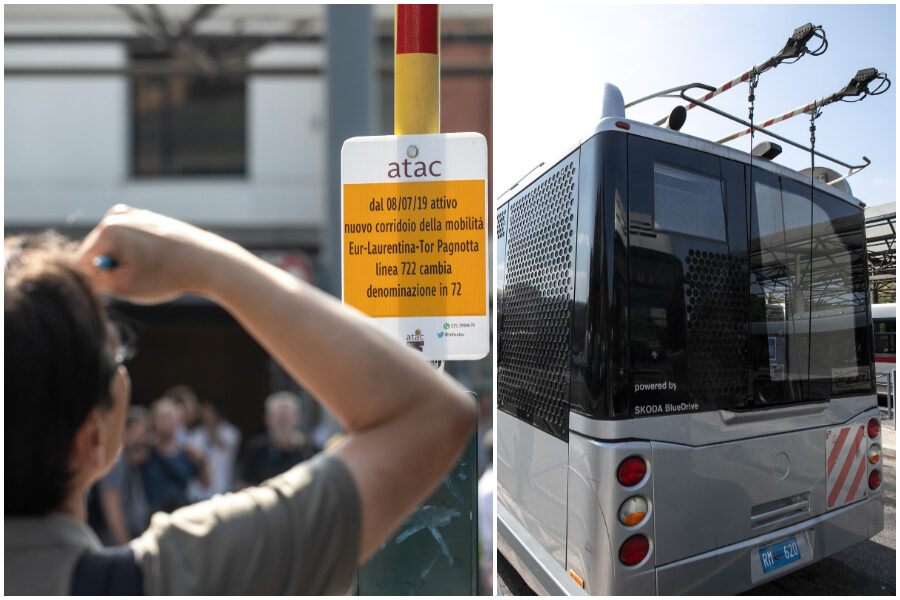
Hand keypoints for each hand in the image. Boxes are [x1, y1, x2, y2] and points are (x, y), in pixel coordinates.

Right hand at [75, 205, 233, 303]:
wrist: (209, 262)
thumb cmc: (169, 276)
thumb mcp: (125, 287)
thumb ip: (96, 281)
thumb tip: (83, 272)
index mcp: (108, 229)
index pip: (82, 262)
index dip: (94, 282)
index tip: (118, 289)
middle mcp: (117, 215)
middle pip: (98, 253)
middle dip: (111, 270)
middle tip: (139, 280)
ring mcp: (134, 214)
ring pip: (115, 250)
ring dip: (126, 264)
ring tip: (151, 270)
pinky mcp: (147, 218)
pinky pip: (131, 244)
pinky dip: (139, 257)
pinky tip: (159, 262)